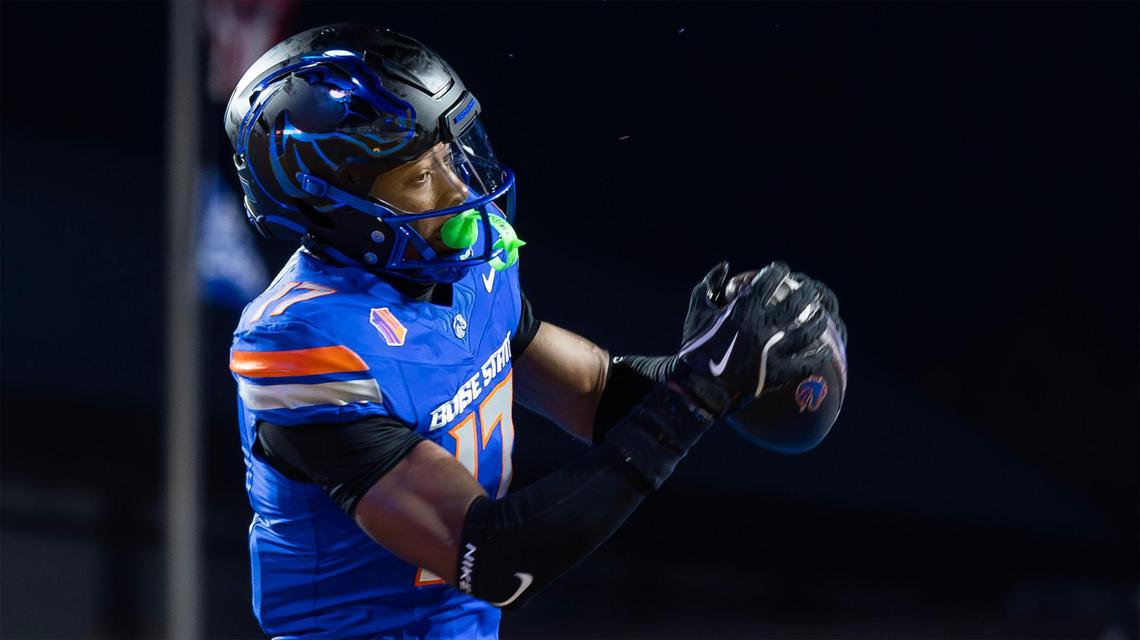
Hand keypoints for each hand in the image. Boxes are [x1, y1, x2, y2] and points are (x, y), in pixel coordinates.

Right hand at [673, 261, 834, 414]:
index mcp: (743, 309)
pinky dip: (819, 354)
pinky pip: (807, 362)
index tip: (783, 271)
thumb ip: (709, 284)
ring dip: (818, 319)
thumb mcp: (697, 310)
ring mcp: (772, 350)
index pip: (770, 280)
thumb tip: (725, 266)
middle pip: (796, 302)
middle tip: (810, 289)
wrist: (697, 385)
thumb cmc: (695, 346)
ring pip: (808, 329)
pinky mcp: (778, 372)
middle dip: (807, 291)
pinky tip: (824, 347)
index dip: (780, 271)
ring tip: (821, 314)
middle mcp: (761, 327)